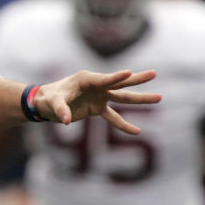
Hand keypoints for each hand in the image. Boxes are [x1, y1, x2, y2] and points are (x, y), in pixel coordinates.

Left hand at [32, 70, 159, 134]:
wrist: (45, 103)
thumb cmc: (47, 98)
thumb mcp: (51, 103)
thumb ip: (59, 110)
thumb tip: (65, 121)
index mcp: (86, 79)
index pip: (104, 79)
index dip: (116, 77)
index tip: (129, 72)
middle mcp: (96, 85)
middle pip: (120, 83)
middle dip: (137, 79)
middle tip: (154, 74)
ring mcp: (99, 96)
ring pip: (122, 97)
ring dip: (140, 99)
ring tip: (159, 97)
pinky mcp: (98, 108)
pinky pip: (114, 117)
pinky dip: (124, 125)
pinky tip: (137, 131)